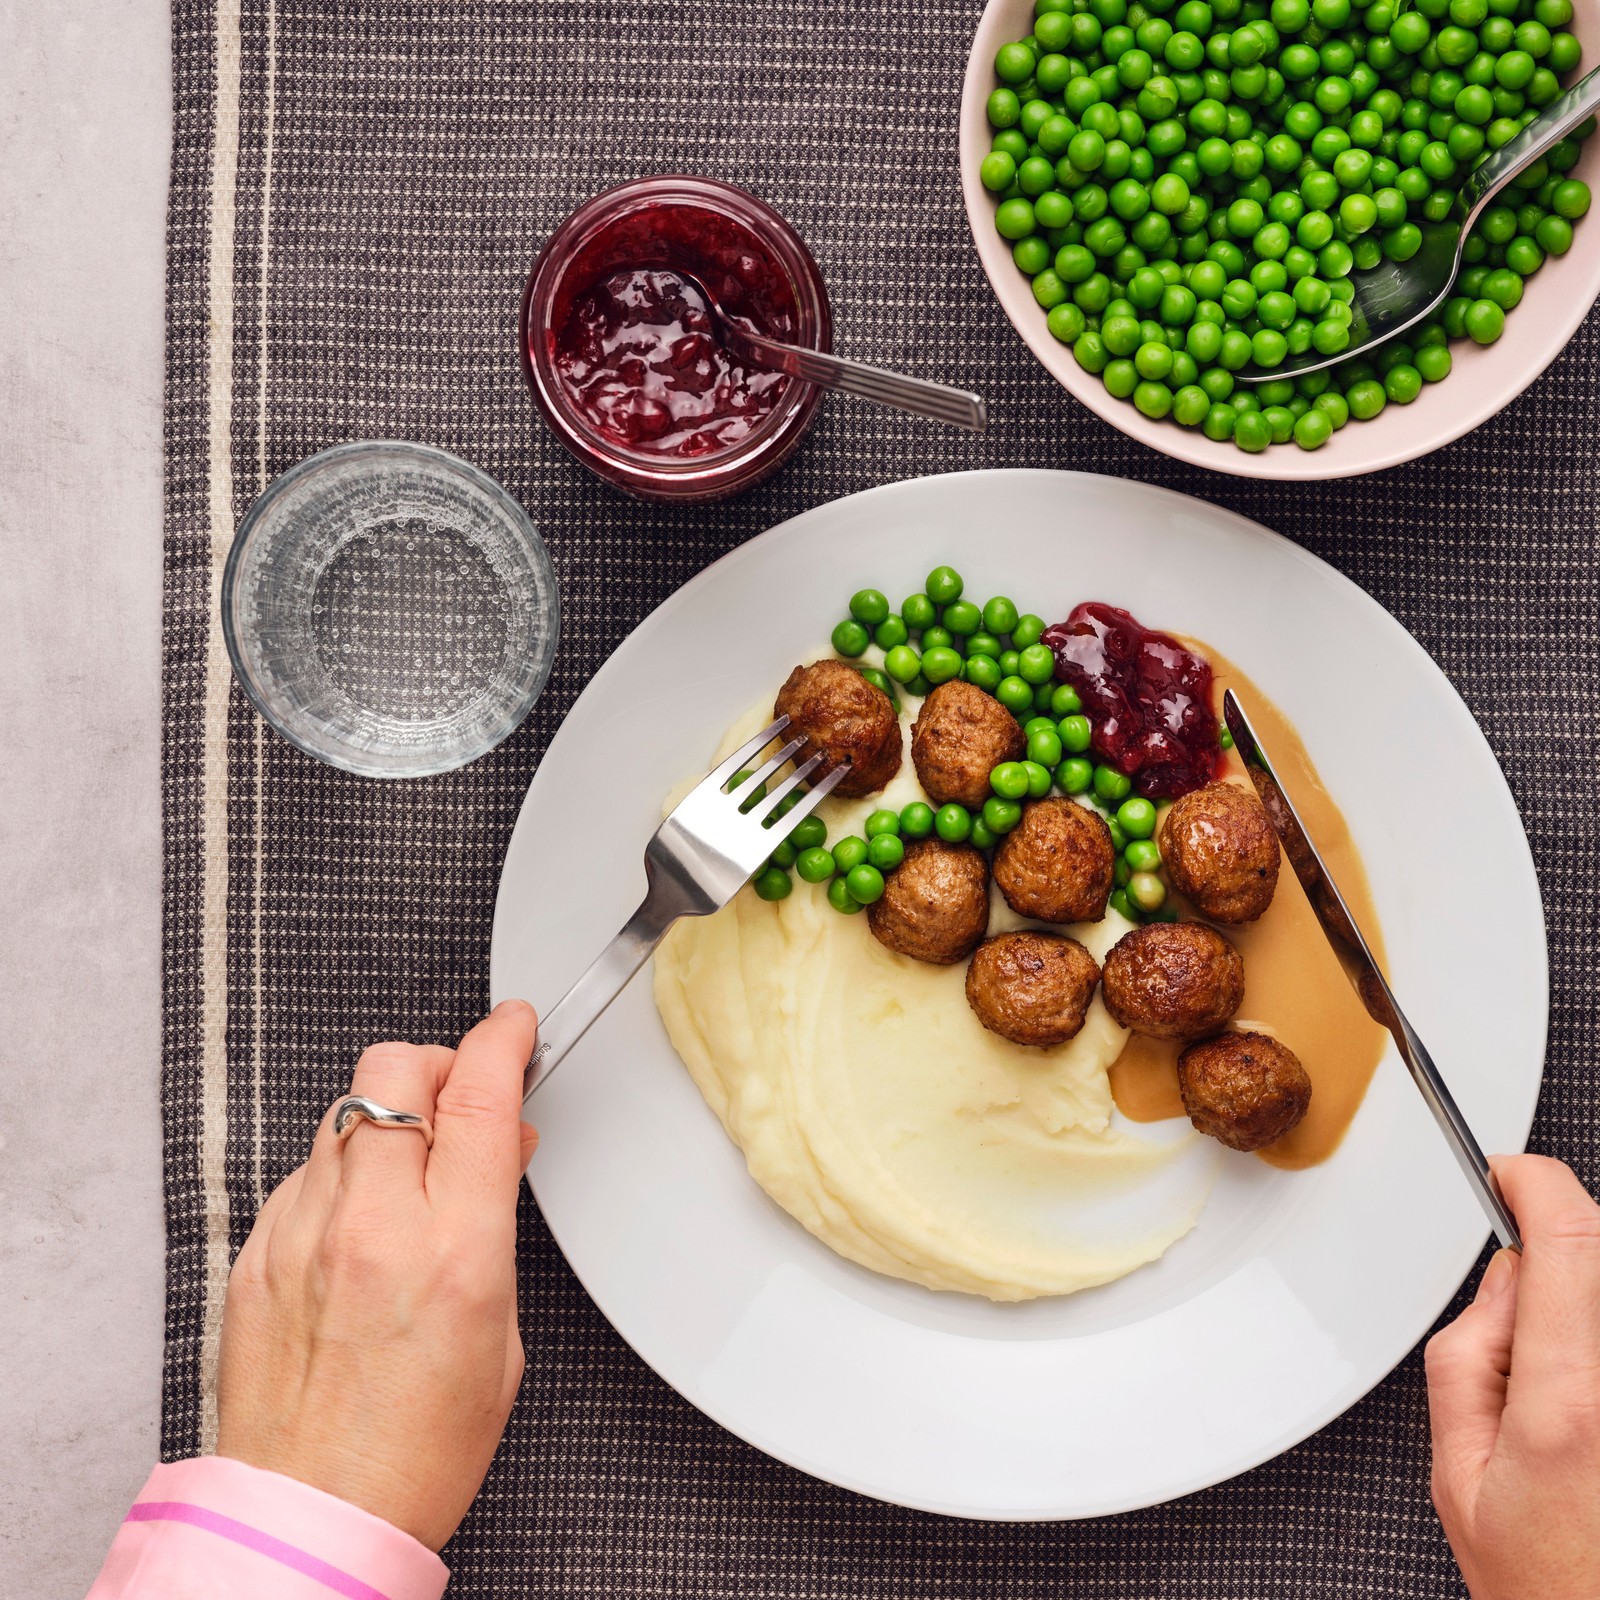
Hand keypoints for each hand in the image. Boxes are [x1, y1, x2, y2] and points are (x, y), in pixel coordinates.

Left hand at [216, 1001, 538, 1550]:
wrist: (311, 1517)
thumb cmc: (415, 1450)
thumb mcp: (499, 1333)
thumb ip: (494, 1222)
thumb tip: (497, 1146)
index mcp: (451, 1251)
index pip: (478, 1096)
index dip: (502, 1039)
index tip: (514, 1025)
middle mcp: (370, 1228)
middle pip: (394, 1070)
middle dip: (437, 1064)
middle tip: (459, 1099)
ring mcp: (301, 1235)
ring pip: (345, 1111)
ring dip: (387, 1119)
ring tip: (407, 1176)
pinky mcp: (254, 1253)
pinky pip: (304, 1170)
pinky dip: (340, 1173)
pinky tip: (357, 1225)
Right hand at [1426, 1154, 1599, 1598]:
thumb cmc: (1548, 1587)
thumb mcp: (1459, 1476)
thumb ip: (1467, 1360)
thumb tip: (1503, 1285)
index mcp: (1571, 1403)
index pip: (1571, 1243)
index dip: (1535, 1185)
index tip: (1508, 1173)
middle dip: (1556, 1247)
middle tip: (1521, 1309)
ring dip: (1582, 1302)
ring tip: (1556, 1382)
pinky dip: (1590, 1338)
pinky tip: (1581, 1403)